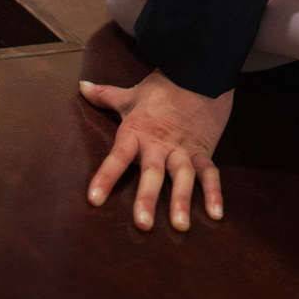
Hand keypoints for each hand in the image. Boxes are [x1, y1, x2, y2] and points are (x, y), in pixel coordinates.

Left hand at [79, 69, 233, 231]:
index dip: (106, 177)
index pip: (118, 156)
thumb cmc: (163, 88)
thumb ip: (105, 95)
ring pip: (183, 176)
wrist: (200, 72)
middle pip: (153, 172)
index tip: (94, 199)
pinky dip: (214, 193)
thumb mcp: (132, 93)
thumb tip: (81, 86)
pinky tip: (216, 214)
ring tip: (180, 225)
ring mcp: (184, 149)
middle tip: (143, 224)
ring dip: (182, 200)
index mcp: (138, 131)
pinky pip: (210, 173)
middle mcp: (161, 144)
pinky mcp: (204, 151)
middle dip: (147, 197)